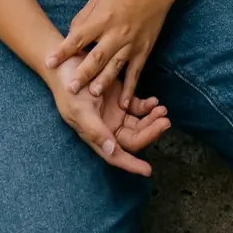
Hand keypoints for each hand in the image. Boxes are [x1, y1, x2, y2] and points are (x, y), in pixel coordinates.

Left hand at [49, 0, 180, 103]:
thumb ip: (84, 19)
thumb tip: (72, 38)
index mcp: (102, 18)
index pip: (79, 37)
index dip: (63, 51)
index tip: (49, 63)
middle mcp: (117, 33)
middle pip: (97, 57)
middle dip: (82, 73)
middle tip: (70, 89)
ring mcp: (131, 43)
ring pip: (115, 66)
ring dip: (103, 82)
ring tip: (92, 95)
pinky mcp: (144, 50)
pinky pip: (135, 72)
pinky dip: (130, 89)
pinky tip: (123, 103)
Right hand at [49, 70, 170, 173]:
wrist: (67, 62)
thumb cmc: (69, 88)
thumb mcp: (79, 110)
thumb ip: (96, 131)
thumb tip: (112, 151)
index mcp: (96, 135)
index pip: (116, 155)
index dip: (131, 164)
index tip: (147, 170)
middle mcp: (107, 128)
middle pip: (134, 138)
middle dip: (150, 132)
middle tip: (165, 121)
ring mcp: (115, 113)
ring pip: (139, 124)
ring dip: (152, 120)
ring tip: (162, 110)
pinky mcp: (121, 98)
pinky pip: (138, 107)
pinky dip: (148, 106)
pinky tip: (154, 101)